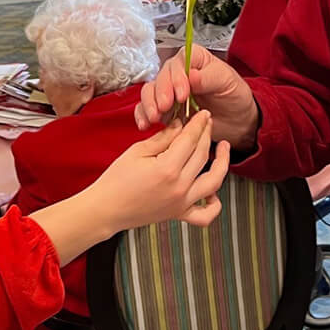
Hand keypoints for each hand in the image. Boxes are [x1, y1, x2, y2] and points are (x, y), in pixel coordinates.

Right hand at [90, 111, 230, 231]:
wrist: (105, 209)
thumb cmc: (116, 180)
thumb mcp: (137, 151)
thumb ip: (163, 138)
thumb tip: (181, 125)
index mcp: (167, 168)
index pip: (190, 139)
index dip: (198, 123)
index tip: (203, 114)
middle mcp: (179, 187)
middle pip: (202, 155)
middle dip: (206, 134)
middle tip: (207, 123)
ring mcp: (181, 203)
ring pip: (214, 181)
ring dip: (222, 163)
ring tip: (224, 149)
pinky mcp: (179, 214)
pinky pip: (205, 215)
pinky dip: (215, 205)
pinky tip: (214, 192)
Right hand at [136, 48, 259, 149]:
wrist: (236, 120)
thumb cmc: (233, 95)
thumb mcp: (227, 82)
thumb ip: (209, 78)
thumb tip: (191, 76)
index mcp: (193, 59)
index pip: (178, 62)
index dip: (177, 78)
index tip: (183, 94)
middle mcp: (178, 73)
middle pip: (161, 77)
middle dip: (160, 93)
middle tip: (165, 106)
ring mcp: (169, 91)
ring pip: (150, 92)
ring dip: (149, 104)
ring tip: (155, 117)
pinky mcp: (164, 108)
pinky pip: (147, 108)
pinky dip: (143, 115)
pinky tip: (145, 124)